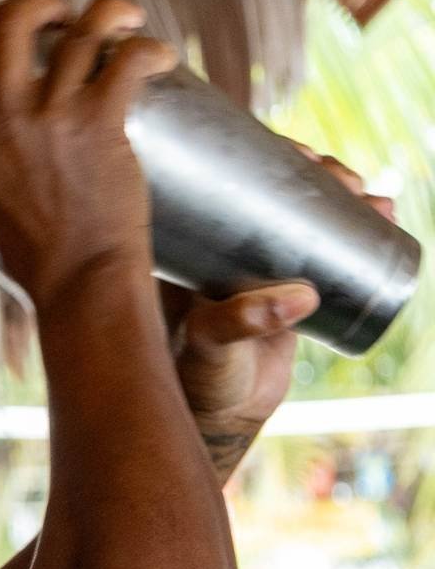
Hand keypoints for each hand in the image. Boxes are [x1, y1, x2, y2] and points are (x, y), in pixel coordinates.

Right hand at [0, 0, 178, 311]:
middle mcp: (0, 120)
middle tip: (58, 12)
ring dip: (109, 12)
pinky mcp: (100, 123)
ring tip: (123, 22)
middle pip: (9, 21)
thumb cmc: (28, 253)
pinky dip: (149, 47)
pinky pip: (129, 60)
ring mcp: (51, 117)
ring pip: (84, 30)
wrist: (80, 281)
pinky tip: (160, 55)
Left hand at [164, 144, 395, 480]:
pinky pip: (323, 248)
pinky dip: (355, 231)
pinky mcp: (287, 286)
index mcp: (188, 244)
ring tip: (373, 199)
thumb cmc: (197, 374)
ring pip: (303, 215)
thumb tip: (300, 297)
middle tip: (347, 179)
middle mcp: (220, 246)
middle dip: (317, 175)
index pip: (224, 182)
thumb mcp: (210, 340)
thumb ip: (241, 319)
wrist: (220, 415)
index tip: (303, 153)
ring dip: (342, 197)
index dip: (265, 158)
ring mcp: (257, 264)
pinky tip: (382, 214)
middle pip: (272, 191)